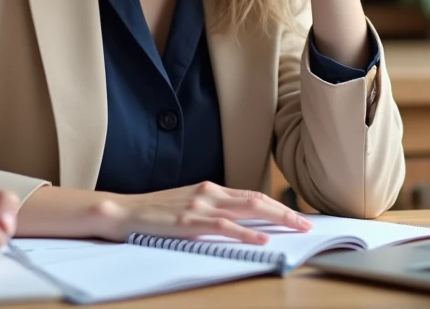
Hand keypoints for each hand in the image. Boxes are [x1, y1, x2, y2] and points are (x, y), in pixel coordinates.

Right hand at [93, 181, 313, 243]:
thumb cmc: (153, 213)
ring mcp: (200, 206)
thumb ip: (210, 211)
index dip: (278, 205)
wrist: (121, 212)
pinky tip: (262, 240)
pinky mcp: (188, 222)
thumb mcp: (187, 208)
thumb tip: (236, 223)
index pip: (253, 195)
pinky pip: (224, 227)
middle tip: (308, 224)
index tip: (298, 216)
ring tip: (297, 228)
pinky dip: (246, 233)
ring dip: (277, 219)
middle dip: (286, 212)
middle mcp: (210, 193)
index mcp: (210, 190)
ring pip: (247, 209)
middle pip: (258, 200)